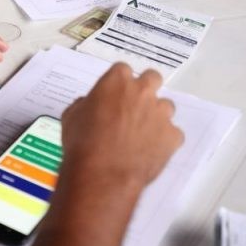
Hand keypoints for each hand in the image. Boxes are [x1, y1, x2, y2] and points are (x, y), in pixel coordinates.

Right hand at [61, 64, 183, 191]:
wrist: (103, 175)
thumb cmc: (83, 143)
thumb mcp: (72, 116)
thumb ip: (86, 104)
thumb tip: (91, 106)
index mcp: (117, 80)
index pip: (122, 70)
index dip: (118, 83)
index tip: (113, 95)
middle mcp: (142, 91)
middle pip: (153, 78)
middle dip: (146, 89)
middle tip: (134, 106)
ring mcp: (160, 113)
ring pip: (166, 106)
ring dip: (156, 115)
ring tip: (142, 133)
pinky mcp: (172, 136)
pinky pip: (173, 134)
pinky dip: (165, 141)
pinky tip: (151, 151)